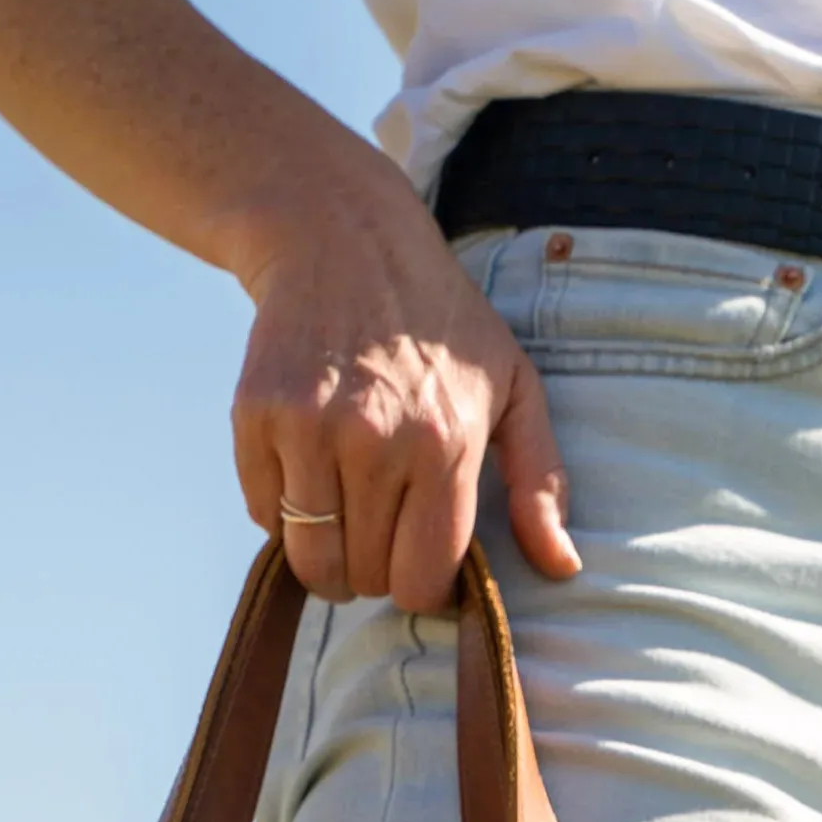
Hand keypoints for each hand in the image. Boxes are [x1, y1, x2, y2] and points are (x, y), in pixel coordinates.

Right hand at [225, 157, 579, 611]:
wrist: (344, 237)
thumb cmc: (440, 321)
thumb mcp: (513, 384)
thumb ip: (539, 480)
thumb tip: (563, 567)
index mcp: (446, 444)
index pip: (422, 580)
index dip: (420, 585)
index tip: (417, 557)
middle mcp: (377, 443)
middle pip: (364, 576)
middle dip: (373, 569)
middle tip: (378, 526)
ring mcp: (310, 430)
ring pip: (311, 559)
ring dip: (326, 556)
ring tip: (343, 517)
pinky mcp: (258, 418)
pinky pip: (263, 516)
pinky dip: (281, 512)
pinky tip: (307, 470)